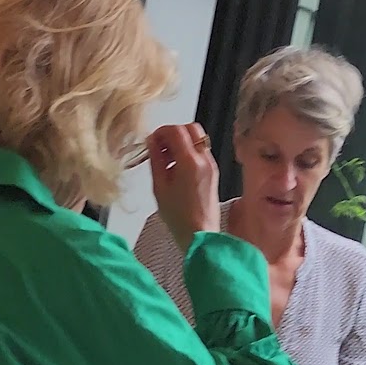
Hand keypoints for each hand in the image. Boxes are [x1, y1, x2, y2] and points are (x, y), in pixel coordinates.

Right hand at [149, 123, 219, 251]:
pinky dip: (189, 153)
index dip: (161, 131)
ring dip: (182, 142)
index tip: (152, 141)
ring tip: (168, 161)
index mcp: (189, 162)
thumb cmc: (180, 219)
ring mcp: (211, 166)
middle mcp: (204, 160)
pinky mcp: (213, 174)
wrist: (200, 236)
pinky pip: (201, 153)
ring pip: (197, 139)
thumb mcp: (160, 188)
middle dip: (174, 132)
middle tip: (161, 146)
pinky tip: (177, 169)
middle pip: (190, 128)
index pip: (176, 130)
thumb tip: (152, 143)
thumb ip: (155, 160)